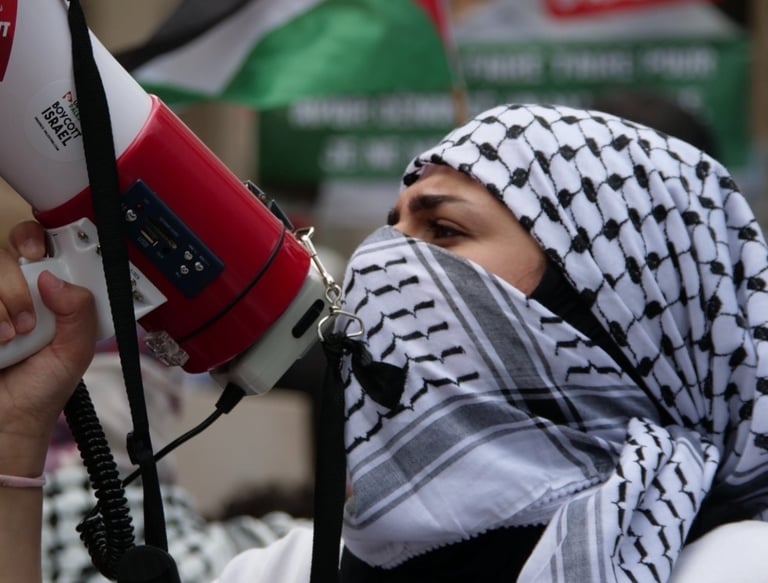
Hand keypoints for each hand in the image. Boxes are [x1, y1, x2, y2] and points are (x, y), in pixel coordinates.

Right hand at [0, 221, 96, 475]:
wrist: (6, 425)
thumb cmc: (40, 390)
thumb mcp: (74, 352)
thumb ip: (79, 313)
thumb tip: (56, 280)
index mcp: (40, 293)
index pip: (30, 245)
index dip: (31, 239)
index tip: (37, 253)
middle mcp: (6, 294)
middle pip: (1, 257)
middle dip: (15, 287)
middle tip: (27, 322)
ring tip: (10, 338)